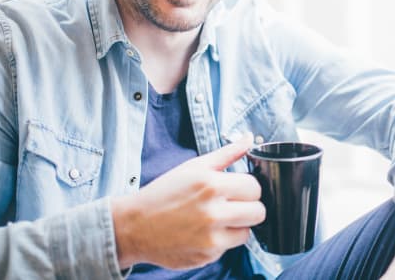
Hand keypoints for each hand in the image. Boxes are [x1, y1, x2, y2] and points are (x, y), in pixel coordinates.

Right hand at [112, 136, 264, 268]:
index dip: (249, 186)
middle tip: (234, 203)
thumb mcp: (195, 166)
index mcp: (212, 185)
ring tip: (218, 217)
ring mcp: (211, 238)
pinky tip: (204, 231)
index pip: (254, 187)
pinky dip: (221, 239)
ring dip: (238, 225)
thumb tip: (248, 138)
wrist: (136, 225)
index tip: (239, 187)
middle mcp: (213, 213)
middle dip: (249, 206)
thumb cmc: (165, 192)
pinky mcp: (207, 256)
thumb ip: (227, 153)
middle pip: (258, 212)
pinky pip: (229, 248)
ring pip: (247, 232)